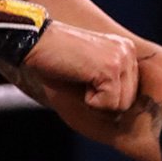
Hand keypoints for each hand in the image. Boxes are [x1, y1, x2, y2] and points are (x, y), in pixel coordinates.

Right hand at [19, 22, 138, 112]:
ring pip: (120, 105)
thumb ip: (107, 86)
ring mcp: (121, 59)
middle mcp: (127, 51)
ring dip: (96, 101)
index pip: (128, 92)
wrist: (33, 42)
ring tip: (79, 77)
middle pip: (128, 101)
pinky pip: (108, 104)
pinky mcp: (111, 68)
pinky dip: (89, 101)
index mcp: (123, 50)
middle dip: (102, 101)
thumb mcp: (87, 72)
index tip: (83, 78)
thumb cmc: (52, 60)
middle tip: (79, 79)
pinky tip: (77, 78)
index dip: (103, 96)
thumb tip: (119, 118)